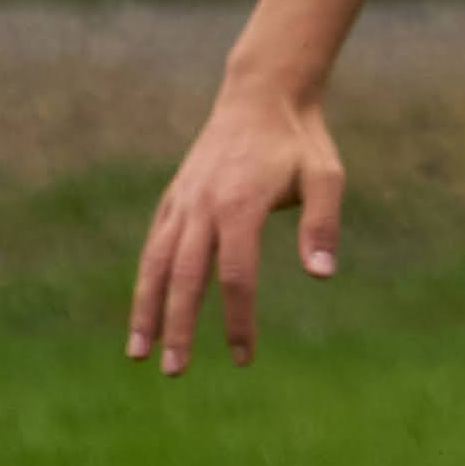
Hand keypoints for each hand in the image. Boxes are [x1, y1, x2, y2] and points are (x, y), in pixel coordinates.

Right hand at [127, 82, 346, 373]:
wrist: (262, 93)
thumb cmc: (299, 140)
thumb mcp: (326, 176)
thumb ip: (323, 224)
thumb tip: (322, 275)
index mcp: (240, 204)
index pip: (236, 275)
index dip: (239, 319)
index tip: (244, 357)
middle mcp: (202, 205)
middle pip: (185, 277)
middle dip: (177, 327)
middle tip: (173, 372)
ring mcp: (183, 200)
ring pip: (157, 263)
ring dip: (145, 309)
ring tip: (138, 353)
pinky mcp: (174, 196)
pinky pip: (154, 243)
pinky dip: (147, 277)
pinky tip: (144, 308)